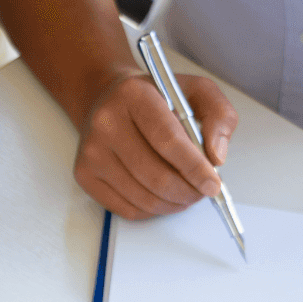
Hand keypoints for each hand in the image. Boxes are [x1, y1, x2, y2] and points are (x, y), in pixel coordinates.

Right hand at [73, 70, 237, 219]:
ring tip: (186, 192)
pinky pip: (127, 209)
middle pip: (156, 175)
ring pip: (144, 198)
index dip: (194, 168)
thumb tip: (216, 156)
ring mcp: (91, 151)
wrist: (106, 98)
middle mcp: (106, 122)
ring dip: (174, 203)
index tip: (213, 184)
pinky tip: (163, 195)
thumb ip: (219, 116)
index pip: (168, 140)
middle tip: (203, 191)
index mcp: (134, 95)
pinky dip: (153, 210)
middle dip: (188, 192)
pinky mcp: (84, 175)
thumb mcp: (196, 91)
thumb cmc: (155, 98)